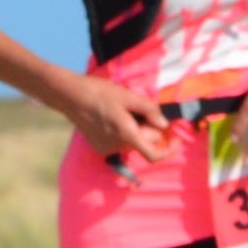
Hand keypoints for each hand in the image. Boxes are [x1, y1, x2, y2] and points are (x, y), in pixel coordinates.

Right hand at [53, 69, 174, 162]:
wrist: (70, 96)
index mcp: (127, 135)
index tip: (177, 139)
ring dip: (135, 130)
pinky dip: (123, 133)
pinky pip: (120, 142)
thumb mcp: (128, 96)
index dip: (170, 150)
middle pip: (145, 143)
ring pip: (133, 142)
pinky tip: (113, 117)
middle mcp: (117, 146)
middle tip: (140, 109)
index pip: (154, 155)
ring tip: (123, 110)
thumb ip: (149, 110)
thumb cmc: (100, 92)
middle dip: (149, 129)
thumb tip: (165, 124)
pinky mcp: (100, 147)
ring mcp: (107, 148)